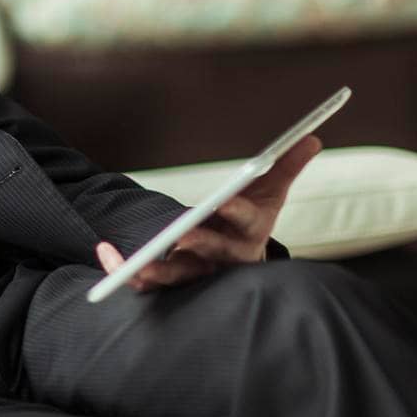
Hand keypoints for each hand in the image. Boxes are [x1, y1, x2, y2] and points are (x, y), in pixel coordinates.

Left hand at [95, 134, 321, 291]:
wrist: (241, 257)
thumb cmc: (253, 217)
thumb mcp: (270, 192)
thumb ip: (286, 165)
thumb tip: (311, 136)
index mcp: (249, 232)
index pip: (245, 221)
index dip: (236, 212)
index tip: (225, 201)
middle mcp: (224, 256)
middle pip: (212, 253)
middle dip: (197, 243)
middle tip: (181, 236)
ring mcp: (199, 271)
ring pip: (178, 276)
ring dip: (155, 271)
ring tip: (132, 265)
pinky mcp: (174, 278)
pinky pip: (149, 280)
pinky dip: (125, 269)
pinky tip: (106, 252)